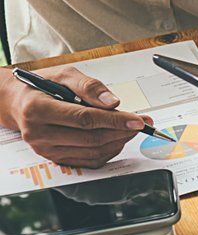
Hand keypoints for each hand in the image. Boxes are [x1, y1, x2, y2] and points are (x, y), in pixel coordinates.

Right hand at [0, 66, 149, 167]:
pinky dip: (109, 151)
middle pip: (91, 138)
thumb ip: (89, 86)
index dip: (115, 120)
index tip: (138, 120)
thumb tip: (112, 102)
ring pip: (93, 152)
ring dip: (118, 142)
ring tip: (130, 129)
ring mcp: (46, 150)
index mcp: (38, 109)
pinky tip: (117, 139)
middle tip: (140, 124)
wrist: (19, 103)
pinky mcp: (55, 159)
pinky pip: (89, 160)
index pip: (85, 119)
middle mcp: (39, 133)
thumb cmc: (42, 86)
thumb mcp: (63, 75)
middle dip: (122, 131)